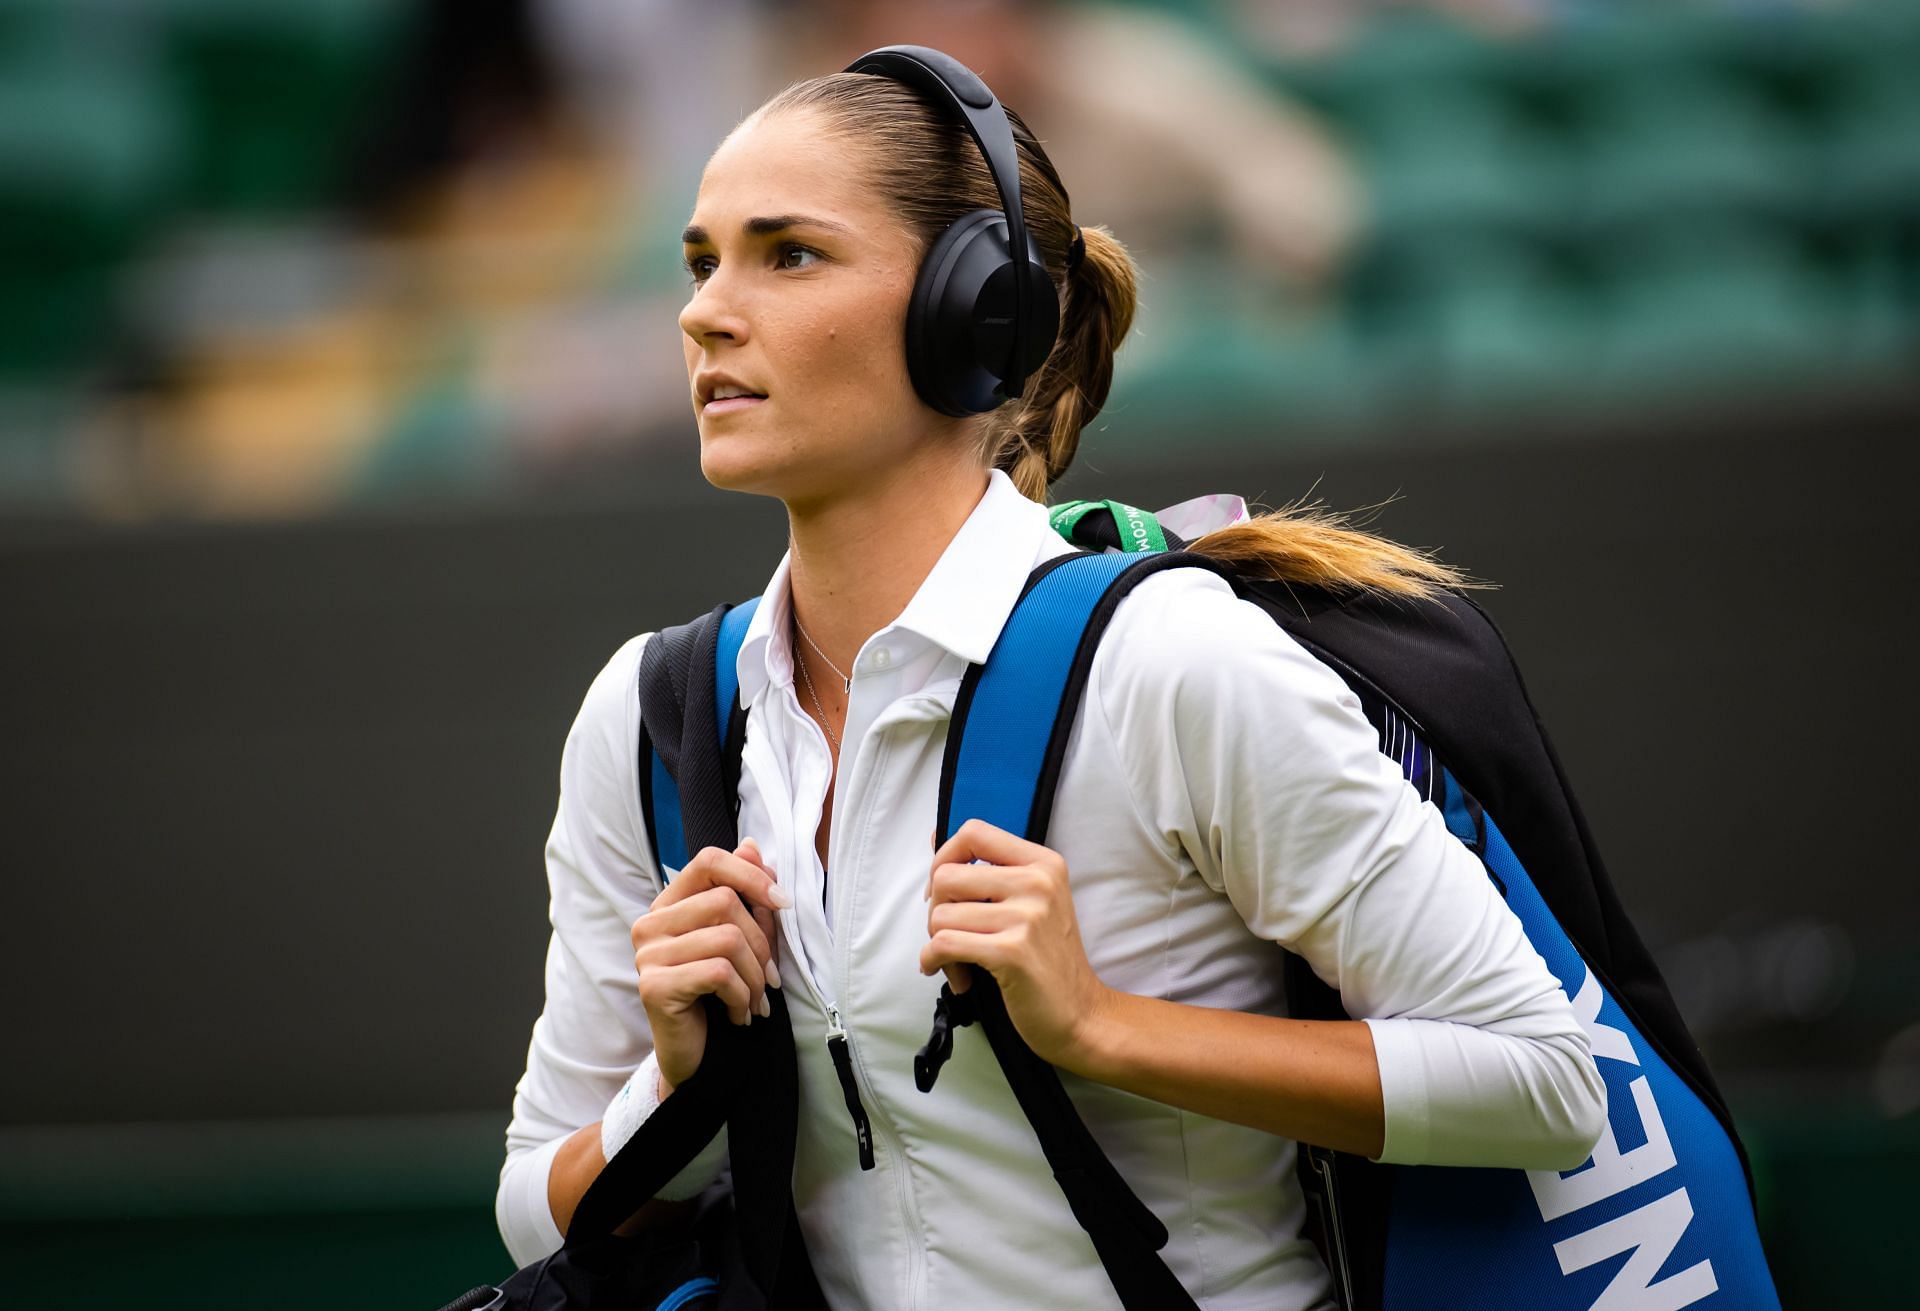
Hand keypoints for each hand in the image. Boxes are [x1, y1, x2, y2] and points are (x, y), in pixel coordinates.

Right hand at [631, 838, 789, 1093]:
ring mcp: (647, 955)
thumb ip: (744, 894)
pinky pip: (718, 973)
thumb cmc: (718, 994)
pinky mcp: (653, 986)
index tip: (784, 903)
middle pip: (725, 902)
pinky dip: (741, 996)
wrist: (695, 1058)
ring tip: (756, 1001)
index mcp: (669, 904)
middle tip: (771, 978)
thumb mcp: (739, 939)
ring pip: (727, 939)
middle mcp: (650, 923)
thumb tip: (752, 846)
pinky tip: (739, 1015)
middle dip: (762, 943)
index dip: (752, 875)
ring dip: (755, 977)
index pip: (709, 862)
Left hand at [919, 819, 1113, 1066]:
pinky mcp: (1012, 952)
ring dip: (938, 945)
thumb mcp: (1033, 903)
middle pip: (946, 876)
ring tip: (960, 964)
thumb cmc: (1047, 959)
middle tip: (952, 936)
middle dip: (936, 911)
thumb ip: (990, 872)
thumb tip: (935, 836)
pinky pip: (944, 944)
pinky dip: (934, 962)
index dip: (944, 858)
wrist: (1081, 1014)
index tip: (946, 891)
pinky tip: (956, 977)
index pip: (973, 832)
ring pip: (941, 915)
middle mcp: (1038, 882)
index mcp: (1043, 863)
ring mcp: (1027, 916)